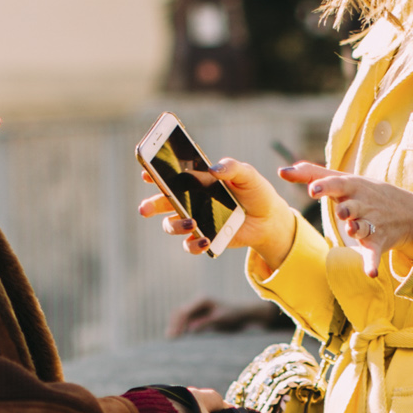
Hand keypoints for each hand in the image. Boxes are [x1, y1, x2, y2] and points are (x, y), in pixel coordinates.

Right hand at [138, 156, 297, 270]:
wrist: (269, 219)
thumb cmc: (255, 192)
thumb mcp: (247, 175)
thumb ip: (232, 168)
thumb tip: (213, 168)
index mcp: (197, 181)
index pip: (171, 176)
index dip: (155, 174)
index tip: (147, 175)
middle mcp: (191, 200)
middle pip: (162, 203)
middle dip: (150, 206)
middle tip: (144, 210)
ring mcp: (195, 220)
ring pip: (171, 225)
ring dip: (175, 226)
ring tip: (191, 223)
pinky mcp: (204, 238)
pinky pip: (190, 245)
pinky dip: (193, 245)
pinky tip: (205, 241)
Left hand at [289, 164, 412, 279]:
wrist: (409, 212)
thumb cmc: (365, 192)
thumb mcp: (344, 179)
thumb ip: (312, 174)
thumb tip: (282, 171)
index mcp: (352, 186)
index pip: (337, 184)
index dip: (325, 186)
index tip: (312, 189)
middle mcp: (362, 203)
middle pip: (352, 206)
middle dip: (347, 208)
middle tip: (342, 211)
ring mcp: (371, 223)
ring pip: (363, 227)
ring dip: (358, 228)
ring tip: (352, 230)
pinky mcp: (378, 241)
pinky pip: (374, 252)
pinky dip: (372, 262)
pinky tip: (370, 273)